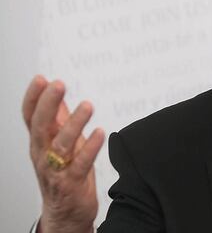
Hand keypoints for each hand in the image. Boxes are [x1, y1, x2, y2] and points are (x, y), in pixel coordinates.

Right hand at [23, 76, 104, 232]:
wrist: (66, 213)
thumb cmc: (64, 175)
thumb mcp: (59, 144)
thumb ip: (58, 121)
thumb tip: (58, 96)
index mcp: (40, 143)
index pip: (30, 118)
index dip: (34, 98)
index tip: (40, 79)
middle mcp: (43, 155)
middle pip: (41, 127)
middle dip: (48, 105)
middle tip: (58, 84)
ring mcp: (56, 170)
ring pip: (61, 145)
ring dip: (74, 124)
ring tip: (87, 106)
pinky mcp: (72, 183)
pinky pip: (80, 164)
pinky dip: (90, 148)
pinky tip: (100, 133)